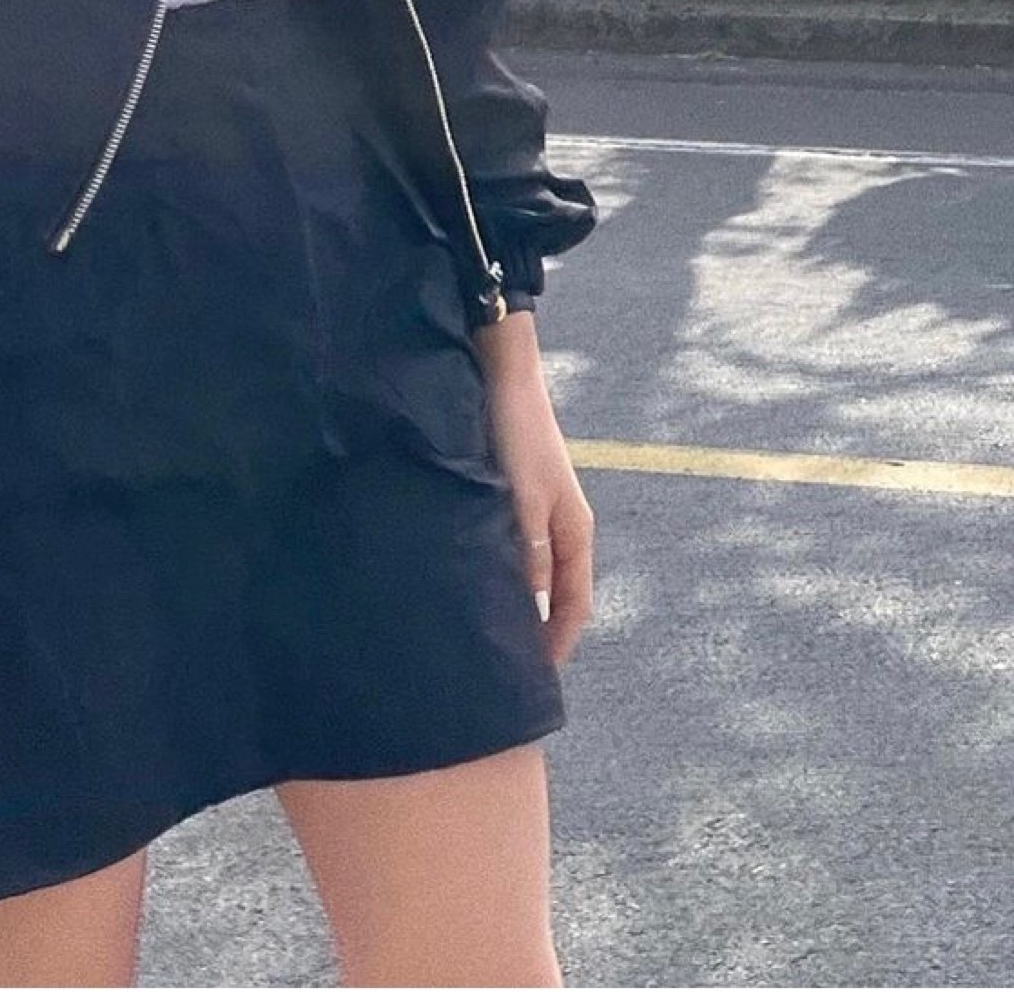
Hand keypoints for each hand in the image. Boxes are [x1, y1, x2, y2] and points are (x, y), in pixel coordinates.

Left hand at [475, 312, 594, 666]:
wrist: (505, 378)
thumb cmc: (517, 436)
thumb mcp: (522, 499)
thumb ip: (529, 552)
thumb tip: (533, 607)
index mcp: (575, 531)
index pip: (576, 604)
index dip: (559, 642)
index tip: (536, 677)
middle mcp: (564, 526)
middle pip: (561, 593)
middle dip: (541, 629)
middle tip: (510, 662)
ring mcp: (542, 510)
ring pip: (538, 572)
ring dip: (522, 602)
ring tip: (493, 629)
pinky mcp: (519, 496)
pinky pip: (520, 549)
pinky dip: (507, 572)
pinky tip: (479, 579)